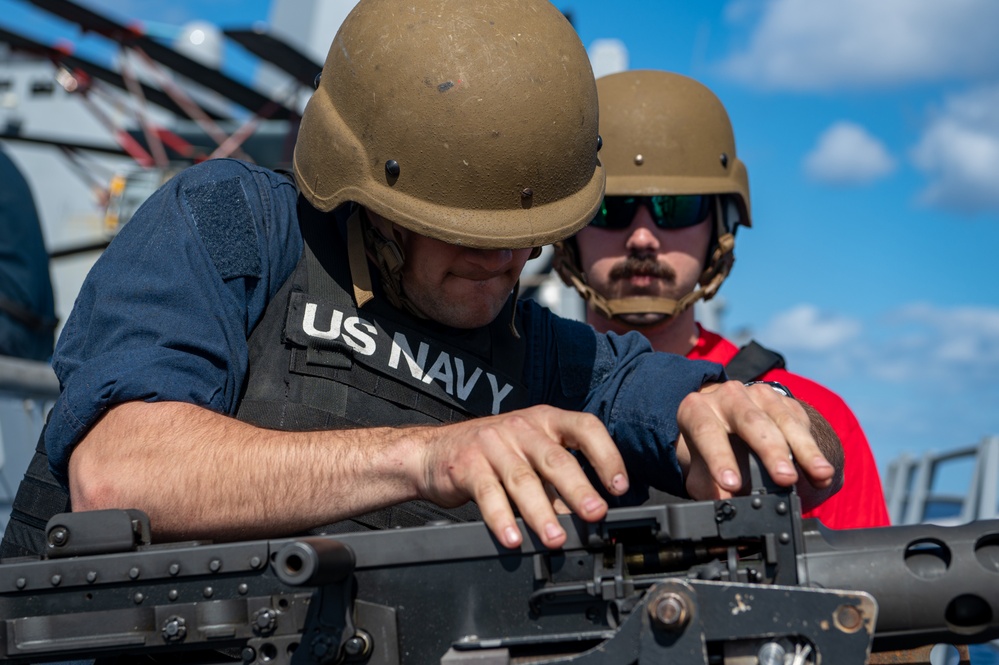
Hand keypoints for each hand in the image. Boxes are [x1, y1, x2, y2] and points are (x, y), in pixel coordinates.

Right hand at [415, 405, 628, 548]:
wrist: (433, 452)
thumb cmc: (492, 455)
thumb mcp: (530, 457)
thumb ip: (558, 482)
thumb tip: (590, 516)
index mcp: (545, 420)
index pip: (585, 427)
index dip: (606, 455)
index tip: (620, 485)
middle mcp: (521, 427)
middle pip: (555, 458)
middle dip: (578, 488)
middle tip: (595, 513)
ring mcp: (493, 444)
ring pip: (523, 479)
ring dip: (542, 512)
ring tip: (556, 538)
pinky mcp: (468, 465)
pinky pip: (488, 494)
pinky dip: (502, 518)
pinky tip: (513, 538)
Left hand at [675, 381, 840, 502]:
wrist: (722, 420)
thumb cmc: (708, 449)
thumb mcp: (698, 466)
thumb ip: (708, 486)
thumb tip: (726, 504)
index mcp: (696, 409)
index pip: (706, 431)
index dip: (719, 458)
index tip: (732, 484)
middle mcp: (727, 396)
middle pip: (750, 421)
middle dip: (770, 451)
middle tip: (785, 479)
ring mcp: (758, 394)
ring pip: (783, 419)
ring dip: (804, 449)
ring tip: (820, 474)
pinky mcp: (783, 400)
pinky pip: (801, 422)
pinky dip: (814, 449)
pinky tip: (823, 471)